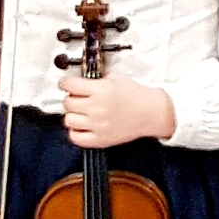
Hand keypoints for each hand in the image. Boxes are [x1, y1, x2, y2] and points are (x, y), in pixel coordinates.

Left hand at [59, 72, 173, 148]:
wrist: (152, 112)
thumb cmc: (138, 96)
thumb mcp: (116, 79)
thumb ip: (97, 80)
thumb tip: (81, 82)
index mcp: (101, 90)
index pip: (69, 85)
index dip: (66, 83)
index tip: (67, 84)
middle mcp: (97, 107)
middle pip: (67, 103)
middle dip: (71, 98)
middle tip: (78, 98)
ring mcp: (98, 125)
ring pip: (68, 120)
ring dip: (73, 115)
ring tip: (81, 113)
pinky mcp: (101, 139)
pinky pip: (76, 137)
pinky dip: (75, 132)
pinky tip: (82, 126)